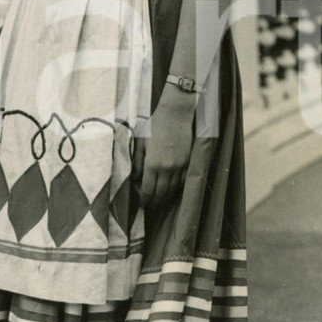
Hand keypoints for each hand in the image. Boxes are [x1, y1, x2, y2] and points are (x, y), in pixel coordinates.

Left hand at [134, 85, 195, 208]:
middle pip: (161, 193)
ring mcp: (178, 166)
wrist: (175, 114)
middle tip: (150, 207)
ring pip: (172, 189)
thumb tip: (134, 178)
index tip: (142, 205)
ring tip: (160, 201)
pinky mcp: (187, 162)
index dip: (144, 200)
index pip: (147, 189)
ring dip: (166, 197)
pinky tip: (171, 190)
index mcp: (151, 163)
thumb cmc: (154, 125)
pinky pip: (182, 181)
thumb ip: (136, 162)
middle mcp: (166, 168)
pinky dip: (176, 188)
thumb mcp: (140, 142)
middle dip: (155, 202)